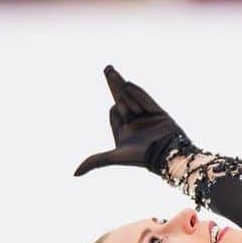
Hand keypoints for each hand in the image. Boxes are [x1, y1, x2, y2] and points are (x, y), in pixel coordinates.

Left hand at [73, 65, 187, 176]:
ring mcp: (147, 116)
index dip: (115, 108)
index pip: (114, 111)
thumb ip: (96, 161)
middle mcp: (135, 122)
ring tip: (111, 72)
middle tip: (107, 68)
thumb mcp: (115, 157)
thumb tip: (74, 174)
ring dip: (123, 87)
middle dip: (114, 84)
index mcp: (124, 130)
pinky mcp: (159, 112)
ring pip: (133, 98)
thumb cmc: (141, 157)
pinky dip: (138, 93)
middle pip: (121, 99)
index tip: (117, 108)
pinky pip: (147, 100)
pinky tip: (128, 84)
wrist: (167, 156)